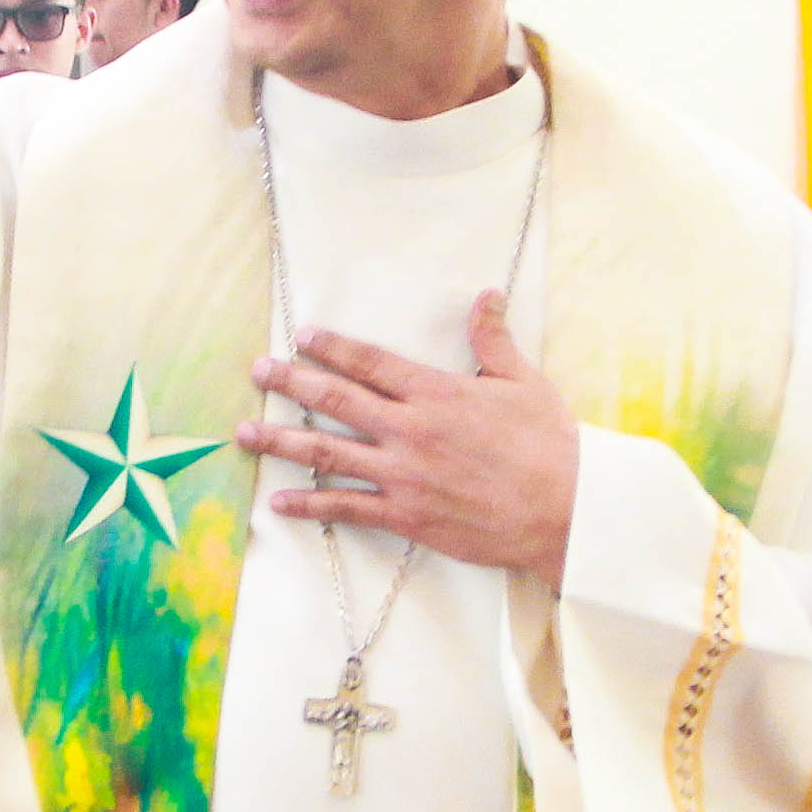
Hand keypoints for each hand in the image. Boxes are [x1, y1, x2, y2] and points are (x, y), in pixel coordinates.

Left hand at [232, 297, 579, 585]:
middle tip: (258, 371)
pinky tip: (279, 502)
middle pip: (336, 401)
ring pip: (329, 454)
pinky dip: (311, 506)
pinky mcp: (407, 515)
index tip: (302, 336)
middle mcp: (411, 430)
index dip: (333, 347)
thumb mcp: (524, 383)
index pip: (372, 362)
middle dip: (291, 384)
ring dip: (282, 442)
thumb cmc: (551, 446)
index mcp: (438, 393)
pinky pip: (348, 508)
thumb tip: (486, 296)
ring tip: (245, 432)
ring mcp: (404, 475)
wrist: (566, 510)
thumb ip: (493, 340)